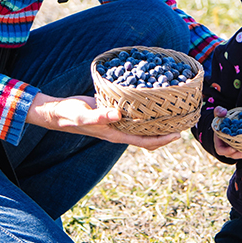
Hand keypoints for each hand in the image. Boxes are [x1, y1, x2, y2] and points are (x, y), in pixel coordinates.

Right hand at [26, 93, 179, 150]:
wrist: (59, 112)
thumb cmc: (70, 115)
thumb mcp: (83, 115)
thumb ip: (99, 116)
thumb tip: (118, 115)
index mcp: (116, 134)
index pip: (144, 142)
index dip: (162, 140)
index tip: (178, 134)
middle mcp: (120, 130)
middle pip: (148, 136)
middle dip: (165, 132)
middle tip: (183, 122)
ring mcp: (117, 122)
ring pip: (142, 126)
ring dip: (157, 121)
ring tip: (172, 111)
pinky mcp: (113, 112)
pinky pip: (134, 115)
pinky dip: (144, 111)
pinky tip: (150, 101)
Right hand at [212, 106, 241, 159]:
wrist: (226, 123)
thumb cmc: (221, 120)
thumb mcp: (218, 115)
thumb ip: (218, 111)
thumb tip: (224, 112)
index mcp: (219, 142)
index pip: (220, 150)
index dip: (226, 151)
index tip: (233, 149)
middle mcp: (226, 147)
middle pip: (232, 155)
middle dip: (239, 154)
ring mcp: (234, 148)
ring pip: (240, 154)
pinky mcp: (241, 147)